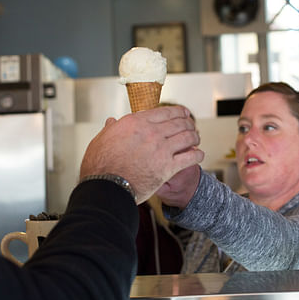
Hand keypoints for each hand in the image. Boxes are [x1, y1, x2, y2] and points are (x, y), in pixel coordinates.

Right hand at [80, 105, 203, 203]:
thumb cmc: (100, 165)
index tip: (184, 113)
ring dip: (195, 137)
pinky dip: (197, 155)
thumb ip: (110, 129)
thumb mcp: (101, 140)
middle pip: (179, 123)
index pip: (165, 112)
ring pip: (188, 137)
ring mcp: (161, 150)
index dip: (178, 112)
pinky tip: (199, 155)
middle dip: (188, 124)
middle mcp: (151, 133)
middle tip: (192, 126)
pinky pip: (190, 158)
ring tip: (196, 140)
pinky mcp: (168, 168)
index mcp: (136, 123)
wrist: (106, 187)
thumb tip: (112, 122)